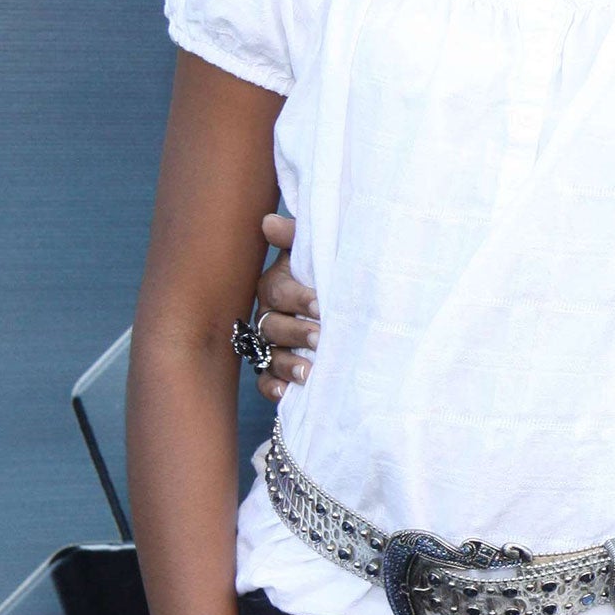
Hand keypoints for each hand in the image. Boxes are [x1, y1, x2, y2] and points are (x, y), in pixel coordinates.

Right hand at [253, 214, 318, 403]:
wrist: (348, 296)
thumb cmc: (329, 270)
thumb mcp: (316, 251)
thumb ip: (297, 236)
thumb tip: (268, 221)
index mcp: (277, 285)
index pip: (280, 291)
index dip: (299, 298)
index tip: (321, 305)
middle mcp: (270, 315)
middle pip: (273, 325)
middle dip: (297, 332)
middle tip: (320, 338)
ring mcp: (271, 343)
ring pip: (271, 355)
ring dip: (288, 364)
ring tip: (310, 371)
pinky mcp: (275, 367)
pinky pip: (266, 380)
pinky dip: (273, 387)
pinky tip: (287, 393)